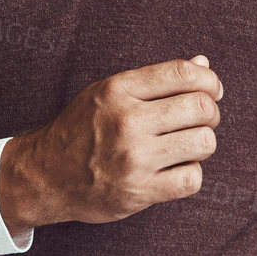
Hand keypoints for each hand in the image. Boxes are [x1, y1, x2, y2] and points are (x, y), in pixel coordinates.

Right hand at [0, 54, 222, 233]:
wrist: (44, 176)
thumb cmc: (81, 130)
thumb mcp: (107, 92)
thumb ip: (155, 79)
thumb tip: (203, 63)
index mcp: (118, 89)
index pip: (184, 73)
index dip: (209, 80)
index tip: (212, 91)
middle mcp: (126, 121)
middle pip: (200, 107)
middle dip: (210, 113)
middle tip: (200, 121)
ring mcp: (133, 158)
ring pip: (203, 142)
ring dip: (202, 144)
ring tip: (187, 146)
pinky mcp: (138, 192)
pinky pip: (192, 179)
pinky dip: (191, 174)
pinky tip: (176, 170)